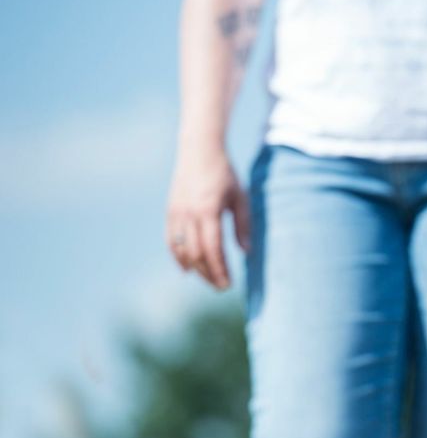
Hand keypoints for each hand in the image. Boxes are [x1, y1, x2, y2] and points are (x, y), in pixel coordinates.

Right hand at [165, 146, 249, 289]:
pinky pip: (170, 240)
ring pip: (181, 250)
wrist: (199, 151)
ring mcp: (176, 213)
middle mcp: (189, 214)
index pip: (213, 249)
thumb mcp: (240, 198)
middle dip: (208, 274)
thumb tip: (246, 252)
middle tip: (221, 286)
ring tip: (208, 279)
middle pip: (196, 254)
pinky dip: (178, 257)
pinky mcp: (170, 212)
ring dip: (194, 268)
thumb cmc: (225, 174)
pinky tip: (187, 269)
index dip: (220, 269)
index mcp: (208, 211)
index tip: (228, 283)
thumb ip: (243, 225)